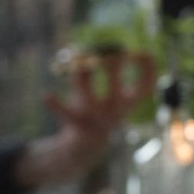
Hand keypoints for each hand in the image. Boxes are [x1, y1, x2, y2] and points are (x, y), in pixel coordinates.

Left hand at [17, 52, 156, 188]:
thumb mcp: (110, 93)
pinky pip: (66, 114)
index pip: (145, 86)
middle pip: (114, 89)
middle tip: (103, 50)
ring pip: (88, 98)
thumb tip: (89, 47)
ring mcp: (96, 120)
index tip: (140, 52)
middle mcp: (116, 112)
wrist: (87, 146)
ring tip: (76, 59)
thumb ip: (105, 71)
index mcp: (128, 103)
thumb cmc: (100, 111)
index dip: (147, 69)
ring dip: (81, 75)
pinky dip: (55, 105)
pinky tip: (46, 94)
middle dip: (110, 67)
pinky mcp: (77, 126)